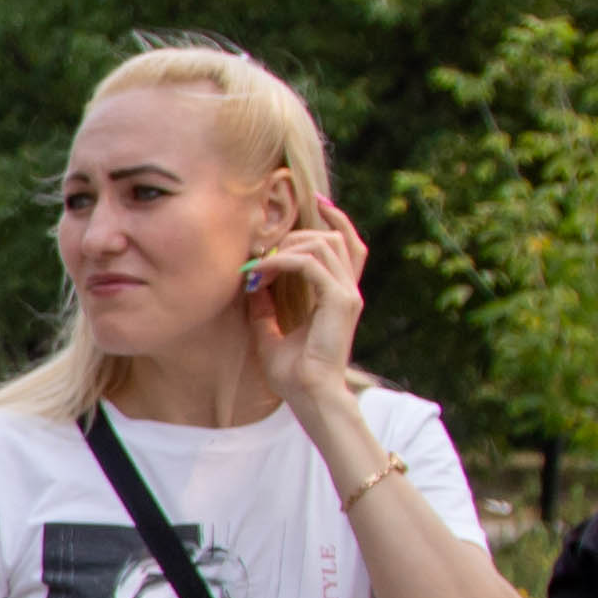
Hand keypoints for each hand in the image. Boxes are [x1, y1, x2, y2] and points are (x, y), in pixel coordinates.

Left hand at [238, 207, 369, 403]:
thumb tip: (249, 287)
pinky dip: (284, 262)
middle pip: (334, 236)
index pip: (346, 243)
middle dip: (296, 233)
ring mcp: (348, 295)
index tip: (310, 201)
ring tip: (259, 265)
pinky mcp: (340, 302)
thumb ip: (263, 308)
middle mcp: (348, 290)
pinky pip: (312, 264)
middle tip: (261, 250)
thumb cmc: (293, 374)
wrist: (309, 396)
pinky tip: (262, 273)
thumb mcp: (269, 334)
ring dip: (287, 246)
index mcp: (339, 294)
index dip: (333, 218)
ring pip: (324, 244)